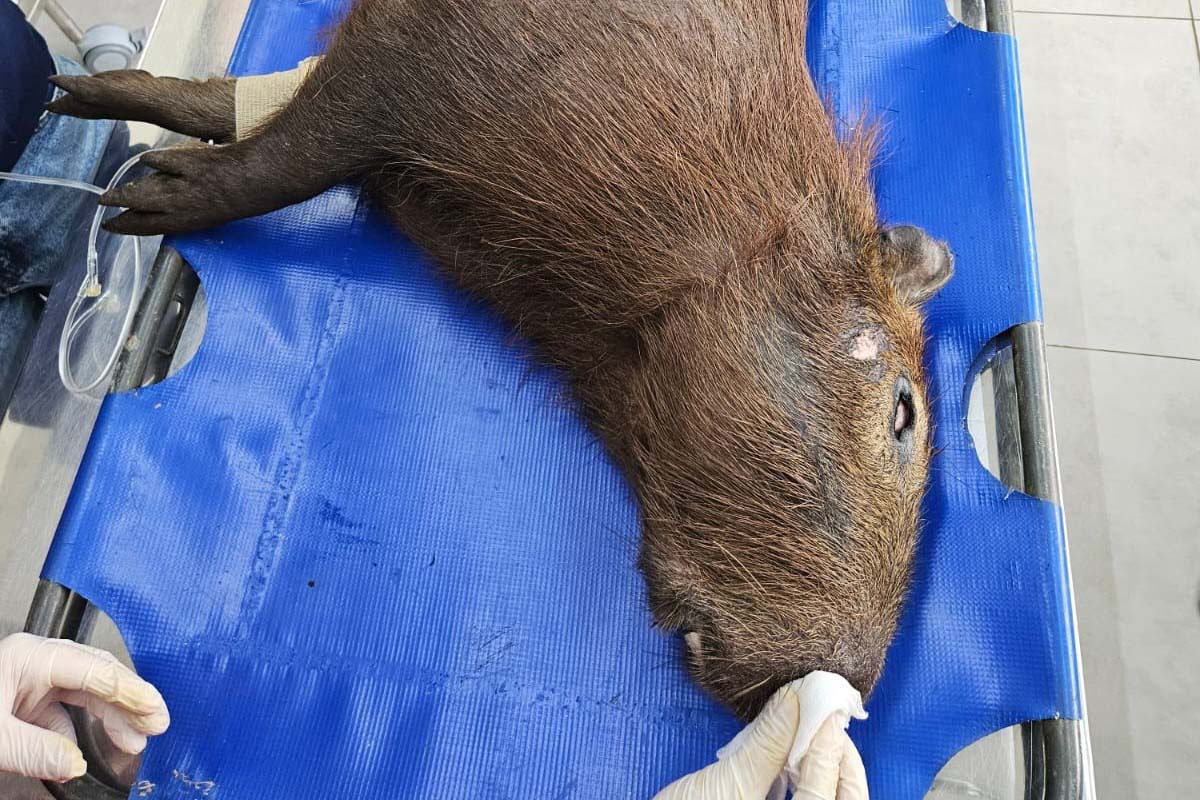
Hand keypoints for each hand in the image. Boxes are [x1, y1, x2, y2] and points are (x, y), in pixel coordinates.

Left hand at [0, 633, 168, 781]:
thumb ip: (35, 750)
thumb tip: (76, 764)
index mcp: (31, 657)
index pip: (95, 670)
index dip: (130, 691)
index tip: (154, 710)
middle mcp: (34, 663)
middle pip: (97, 678)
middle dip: (129, 703)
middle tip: (156, 724)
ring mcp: (28, 682)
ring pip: (83, 694)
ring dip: (109, 719)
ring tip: (132, 742)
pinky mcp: (21, 702)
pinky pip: (60, 713)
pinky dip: (74, 736)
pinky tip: (77, 756)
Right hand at [653, 684, 867, 799]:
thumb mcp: (727, 785)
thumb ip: (766, 745)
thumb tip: (792, 703)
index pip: (825, 791)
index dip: (829, 747)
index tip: (826, 712)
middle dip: (837, 763)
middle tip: (826, 728)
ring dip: (823, 774)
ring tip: (810, 742)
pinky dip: (806, 788)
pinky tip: (793, 768)